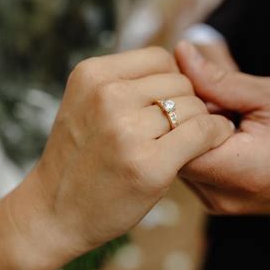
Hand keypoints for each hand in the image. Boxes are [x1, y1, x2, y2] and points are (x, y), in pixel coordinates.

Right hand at [8, 47, 233, 269]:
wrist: (54, 211)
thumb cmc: (79, 157)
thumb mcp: (85, 103)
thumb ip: (124, 80)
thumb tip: (181, 59)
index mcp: (92, 75)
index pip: (160, 58)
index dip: (171, 80)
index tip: (167, 103)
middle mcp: (107, 96)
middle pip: (179, 82)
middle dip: (185, 102)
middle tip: (174, 127)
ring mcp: (127, 131)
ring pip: (193, 107)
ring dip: (198, 121)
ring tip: (185, 139)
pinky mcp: (150, 165)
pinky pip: (202, 132)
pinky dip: (214, 135)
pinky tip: (212, 142)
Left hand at [174, 41, 269, 214]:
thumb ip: (219, 78)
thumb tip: (181, 52)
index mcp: (237, 169)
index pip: (174, 136)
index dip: (179, 107)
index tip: (197, 90)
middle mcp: (218, 195)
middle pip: (172, 148)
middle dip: (182, 117)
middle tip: (210, 101)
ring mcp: (214, 202)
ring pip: (177, 158)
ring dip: (188, 132)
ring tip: (219, 119)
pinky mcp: (213, 202)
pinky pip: (190, 169)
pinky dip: (197, 147)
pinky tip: (219, 135)